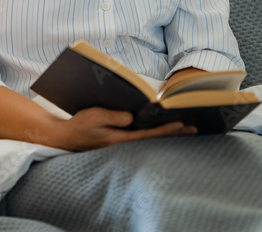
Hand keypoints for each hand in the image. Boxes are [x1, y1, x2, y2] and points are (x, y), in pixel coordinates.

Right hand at [55, 107, 196, 150]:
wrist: (68, 137)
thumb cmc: (80, 125)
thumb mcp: (94, 116)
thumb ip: (113, 117)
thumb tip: (132, 117)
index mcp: (119, 139)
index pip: (148, 135)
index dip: (165, 130)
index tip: (180, 124)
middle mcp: (124, 144)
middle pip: (154, 140)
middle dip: (174, 134)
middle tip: (193, 129)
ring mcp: (123, 144)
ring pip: (150, 140)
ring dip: (167, 135)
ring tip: (185, 129)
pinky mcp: (121, 142)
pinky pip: (143, 139)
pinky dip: (156, 134)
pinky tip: (164, 131)